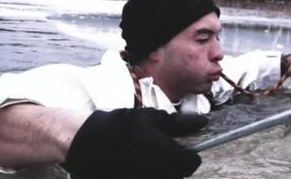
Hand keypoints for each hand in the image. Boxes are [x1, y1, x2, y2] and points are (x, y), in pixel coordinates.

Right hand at [61, 108, 207, 178]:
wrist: (88, 142)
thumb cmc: (122, 126)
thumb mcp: (151, 119)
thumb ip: (179, 123)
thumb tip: (202, 122)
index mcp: (168, 155)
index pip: (192, 163)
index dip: (189, 154)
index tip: (180, 148)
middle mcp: (161, 173)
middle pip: (179, 174)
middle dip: (174, 163)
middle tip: (160, 150)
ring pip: (165, 177)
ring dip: (162, 169)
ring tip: (145, 156)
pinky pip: (150, 178)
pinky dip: (148, 172)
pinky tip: (135, 163)